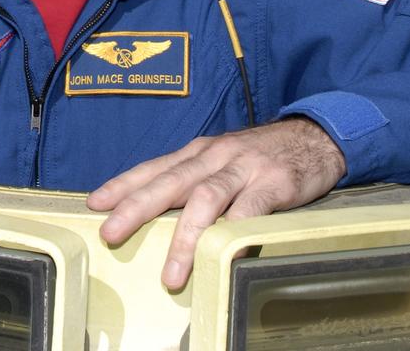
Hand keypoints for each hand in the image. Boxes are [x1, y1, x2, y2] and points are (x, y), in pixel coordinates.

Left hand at [85, 116, 345, 289]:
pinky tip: (222, 254)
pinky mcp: (274, 183)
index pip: (154, 167)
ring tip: (171, 273)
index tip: (95, 203)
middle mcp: (215, 156)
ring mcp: (244, 168)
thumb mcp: (222, 160)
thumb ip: (194, 181)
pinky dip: (234, 232)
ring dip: (185, 237)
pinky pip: (251, 209)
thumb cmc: (262, 155)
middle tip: (111, 232)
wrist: (315, 136)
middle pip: (171, 181)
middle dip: (138, 207)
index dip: (124, 184)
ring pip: (206, 199)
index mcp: (199, 152)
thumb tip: (156, 211)